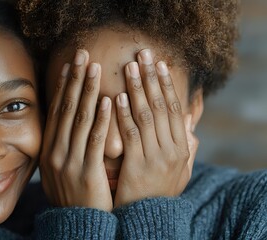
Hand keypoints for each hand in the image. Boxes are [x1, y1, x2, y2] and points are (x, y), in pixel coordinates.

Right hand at [40, 49, 112, 211]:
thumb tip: (67, 124)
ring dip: (88, 91)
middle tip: (82, 54)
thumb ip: (61, 146)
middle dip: (75, 79)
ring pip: (80, 120)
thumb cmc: (71, 196)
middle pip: (66, 109)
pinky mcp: (86, 172)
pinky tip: (108, 101)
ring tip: (96, 68)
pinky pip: (95, 141)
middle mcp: (55, 152)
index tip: (70, 66)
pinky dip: (102, 120)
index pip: (56, 111)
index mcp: (48, 150)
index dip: (63, 86)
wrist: (75, 226)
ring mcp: (69, 162)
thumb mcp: (58, 170)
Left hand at [114, 49, 198, 206]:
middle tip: (144, 54)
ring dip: (138, 88)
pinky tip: (118, 97)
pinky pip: (131, 134)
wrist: (148, 219)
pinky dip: (125, 114)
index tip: (160, 63)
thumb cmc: (159, 193)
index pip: (175, 109)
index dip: (168, 84)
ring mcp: (156, 157)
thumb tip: (192, 131)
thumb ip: (186, 151)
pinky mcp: (137, 165)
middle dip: (153, 77)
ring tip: (130, 67)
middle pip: (162, 106)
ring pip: (147, 115)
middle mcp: (172, 149)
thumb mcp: (179, 173)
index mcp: (181, 148)